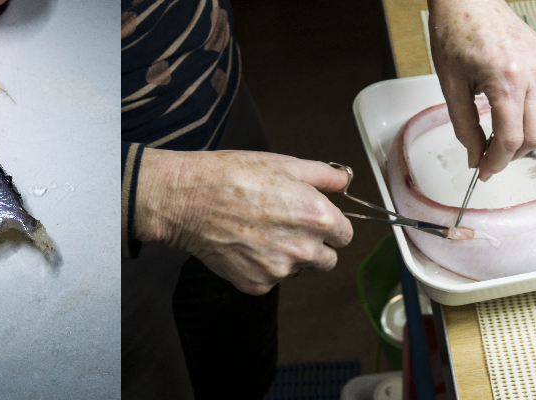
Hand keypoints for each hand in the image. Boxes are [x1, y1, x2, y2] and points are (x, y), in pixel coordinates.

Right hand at [134, 149, 354, 294]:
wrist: (189, 199)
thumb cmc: (233, 176)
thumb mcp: (284, 164)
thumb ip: (323, 176)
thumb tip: (344, 180)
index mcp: (318, 217)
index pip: (345, 235)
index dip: (331, 226)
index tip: (315, 220)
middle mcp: (304, 249)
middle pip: (328, 259)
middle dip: (315, 246)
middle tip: (287, 227)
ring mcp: (280, 270)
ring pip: (298, 270)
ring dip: (287, 257)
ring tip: (260, 232)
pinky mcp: (257, 284)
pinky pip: (271, 279)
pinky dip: (261, 267)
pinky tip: (244, 245)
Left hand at [428, 0, 535, 180]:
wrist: (469, 0)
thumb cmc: (455, 34)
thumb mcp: (451, 87)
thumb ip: (464, 127)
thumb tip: (474, 156)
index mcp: (505, 79)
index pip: (511, 139)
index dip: (497, 162)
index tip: (485, 170)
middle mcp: (533, 72)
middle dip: (514, 154)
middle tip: (492, 158)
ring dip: (526, 135)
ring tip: (501, 137)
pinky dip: (532, 112)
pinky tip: (512, 110)